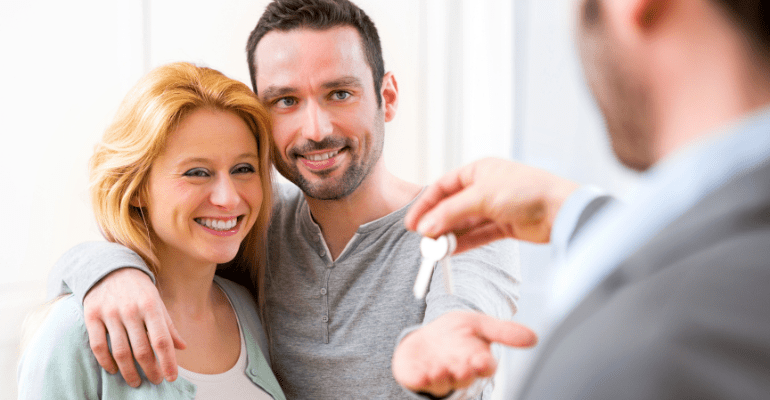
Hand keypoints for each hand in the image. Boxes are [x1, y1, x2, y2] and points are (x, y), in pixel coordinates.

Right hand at [82, 267, 185, 386]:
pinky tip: (114, 370)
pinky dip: (106, 362)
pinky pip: (98, 345)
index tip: (171, 378)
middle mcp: (131, 310)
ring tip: (136, 382)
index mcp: (151, 306)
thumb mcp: (158, 302)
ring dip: (129, 372)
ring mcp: (110, 313)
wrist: (110, 267)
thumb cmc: (139, 290)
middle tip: (155, 381)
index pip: (162, 340)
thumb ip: (168, 326)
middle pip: (142, 350)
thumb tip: (183, 347)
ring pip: (120, 351)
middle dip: (150, 370)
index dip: (168, 362)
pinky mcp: (92, 315)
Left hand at [392, 310, 536, 396]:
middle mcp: (459, 372)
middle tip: (463, 368)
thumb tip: (534, 338)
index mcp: (477, 361)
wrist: (429, 338)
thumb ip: (504, 332)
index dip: (484, 365)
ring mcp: (438, 377)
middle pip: (464, 377)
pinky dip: (419, 380)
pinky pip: (419, 382)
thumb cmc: (458, 335)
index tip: (483, 360)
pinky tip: (419, 375)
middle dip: (463, 374)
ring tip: (439, 370)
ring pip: (442, 383)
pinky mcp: (418, 377)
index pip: (485, 367)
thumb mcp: (480, 325)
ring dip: (441, 378)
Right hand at [405, 158, 578, 251]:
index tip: (412, 223)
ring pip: (465, 223)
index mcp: (479, 170)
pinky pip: (478, 235)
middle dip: (437, 223)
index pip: (443, 186)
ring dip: (449, 235)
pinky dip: (464, 243)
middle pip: (452, 206)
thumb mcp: (482, 196)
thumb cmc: (526, 191)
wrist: (560, 210)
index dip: (426, 204)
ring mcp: (495, 207)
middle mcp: (485, 187)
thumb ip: (451, 212)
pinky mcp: (504, 226)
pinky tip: (451, 252)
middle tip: (423, 240)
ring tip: (435, 250)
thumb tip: (426, 227)